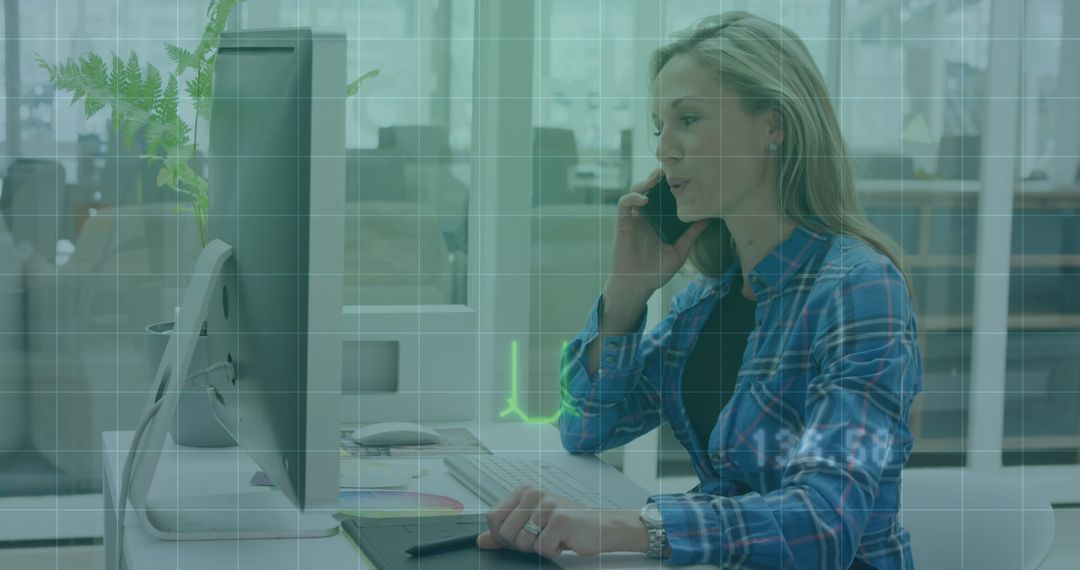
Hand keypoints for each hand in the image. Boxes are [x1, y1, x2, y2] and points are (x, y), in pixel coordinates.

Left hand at [476, 485, 647, 558]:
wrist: (600, 528)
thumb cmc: (567, 526)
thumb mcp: (531, 526)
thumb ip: (504, 533)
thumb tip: (480, 540)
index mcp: (523, 492)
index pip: (492, 517)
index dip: (502, 535)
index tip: (520, 536)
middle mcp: (533, 493)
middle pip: (504, 532)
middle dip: (520, 545)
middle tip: (540, 538)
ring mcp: (547, 505)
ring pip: (522, 543)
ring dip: (537, 549)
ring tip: (552, 538)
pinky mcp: (559, 519)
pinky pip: (541, 548)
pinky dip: (551, 552)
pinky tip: (562, 542)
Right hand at [607, 168, 708, 304]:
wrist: (637, 285)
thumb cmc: (657, 271)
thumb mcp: (680, 251)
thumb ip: (692, 235)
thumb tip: (709, 218)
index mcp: (661, 220)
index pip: (666, 196)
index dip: (673, 183)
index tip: (686, 175)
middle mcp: (647, 215)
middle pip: (651, 188)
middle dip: (660, 176)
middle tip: (672, 168)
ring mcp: (634, 218)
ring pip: (637, 190)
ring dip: (646, 182)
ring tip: (657, 178)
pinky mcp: (623, 223)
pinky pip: (625, 203)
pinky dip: (633, 196)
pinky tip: (645, 198)